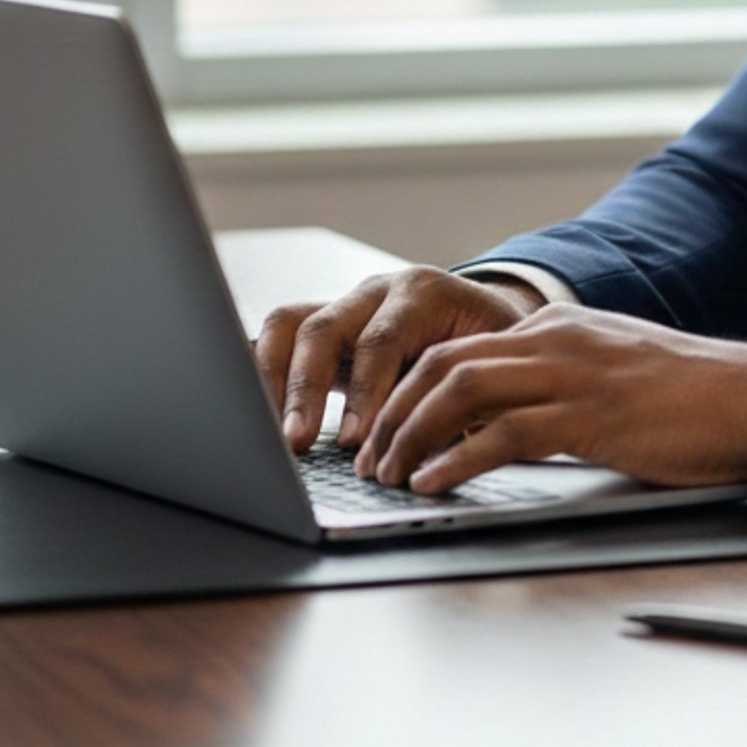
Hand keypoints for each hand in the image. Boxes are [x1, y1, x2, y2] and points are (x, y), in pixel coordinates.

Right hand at [254, 266, 545, 450]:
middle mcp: (377, 291)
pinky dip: (260, 374)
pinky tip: (255, 417)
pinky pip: (277, 339)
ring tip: (271, 434)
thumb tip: (434, 455)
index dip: (364, 392)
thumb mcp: (489, 366)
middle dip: (306, 389)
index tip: (353, 442)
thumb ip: (462, 399)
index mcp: (424, 292)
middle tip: (297, 442)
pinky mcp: (321, 326)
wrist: (487, 319)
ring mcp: (344, 304)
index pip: (382, 339)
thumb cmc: (491, 350)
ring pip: (288, 325)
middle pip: (325, 327)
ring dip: (273, 382)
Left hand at [351, 304, 746, 493]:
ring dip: (412, 436)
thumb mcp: (612, 373)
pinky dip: (458, 459)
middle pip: (444, 364)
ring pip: (462, 391)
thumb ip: (561, 384)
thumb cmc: (690, 396)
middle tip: (370, 459)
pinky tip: (434, 484)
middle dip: (394, 412)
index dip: (408, 390)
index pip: (459, 348)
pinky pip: (505, 433)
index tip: (383, 430)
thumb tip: (508, 425)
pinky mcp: (591, 415)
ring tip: (388, 475)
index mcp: (559, 326)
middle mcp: (556, 339)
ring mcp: (572, 373)